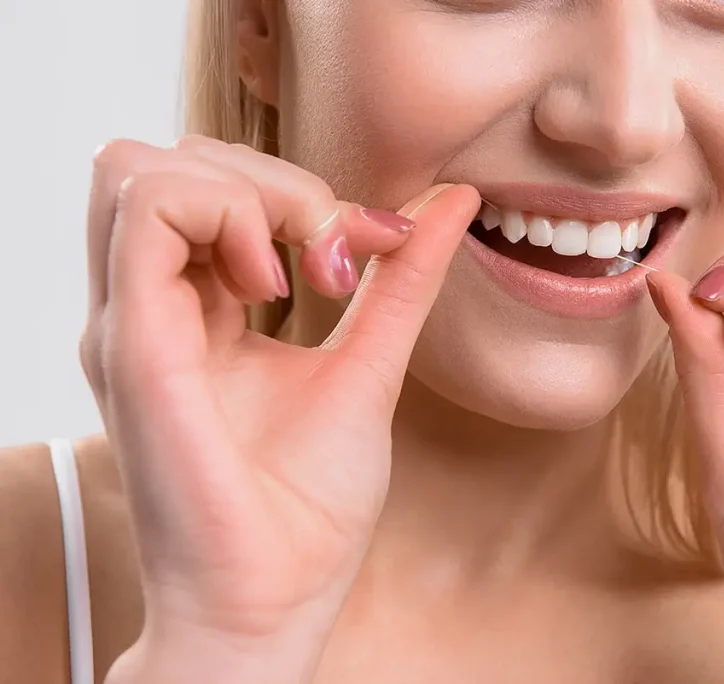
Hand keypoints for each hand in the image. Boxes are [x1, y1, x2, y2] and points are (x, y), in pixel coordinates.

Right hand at [80, 136, 479, 682]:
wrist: (275, 597)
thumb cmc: (308, 505)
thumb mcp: (369, 362)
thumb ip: (400, 277)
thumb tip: (454, 200)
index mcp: (194, 312)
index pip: (210, 186)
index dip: (300, 188)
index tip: (376, 242)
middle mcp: (149, 308)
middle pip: (172, 161)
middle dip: (272, 179)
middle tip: (333, 252)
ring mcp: (132, 321)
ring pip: (144, 168)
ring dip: (247, 189)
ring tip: (302, 267)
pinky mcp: (134, 342)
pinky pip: (146, 210)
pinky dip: (227, 214)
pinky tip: (277, 288)